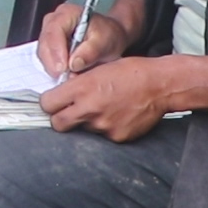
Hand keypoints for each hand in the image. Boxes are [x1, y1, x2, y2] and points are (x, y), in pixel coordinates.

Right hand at [35, 1, 129, 77]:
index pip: (54, 31)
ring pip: (43, 53)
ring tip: (70, 76)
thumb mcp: (105, 42)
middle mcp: (54, 20)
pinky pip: (45, 59)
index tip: (63, 68)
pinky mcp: (49, 46)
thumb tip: (74, 63)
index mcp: (67, 13)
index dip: (56, 51)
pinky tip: (67, 73)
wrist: (109, 36)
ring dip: (54, 67)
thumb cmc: (107, 35)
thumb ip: (91, 51)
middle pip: (44, 43)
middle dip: (53, 63)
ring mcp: (49, 33)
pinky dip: (54, 68)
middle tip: (66, 77)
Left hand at [39, 57, 172, 141]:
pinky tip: (117, 116)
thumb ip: (76, 85)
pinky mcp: (117, 137)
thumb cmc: (129, 72)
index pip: (48, 104)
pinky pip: (102, 136)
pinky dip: (106, 128)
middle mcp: (89, 108)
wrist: (159, 85)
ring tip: (104, 109)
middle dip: (59, 119)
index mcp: (81, 88)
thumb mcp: (96, 70)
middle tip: (68, 113)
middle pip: (58, 123)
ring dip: (86, 122)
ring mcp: (103, 125)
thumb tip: (60, 94)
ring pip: (82, 129)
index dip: (48, 104)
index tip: (52, 103)